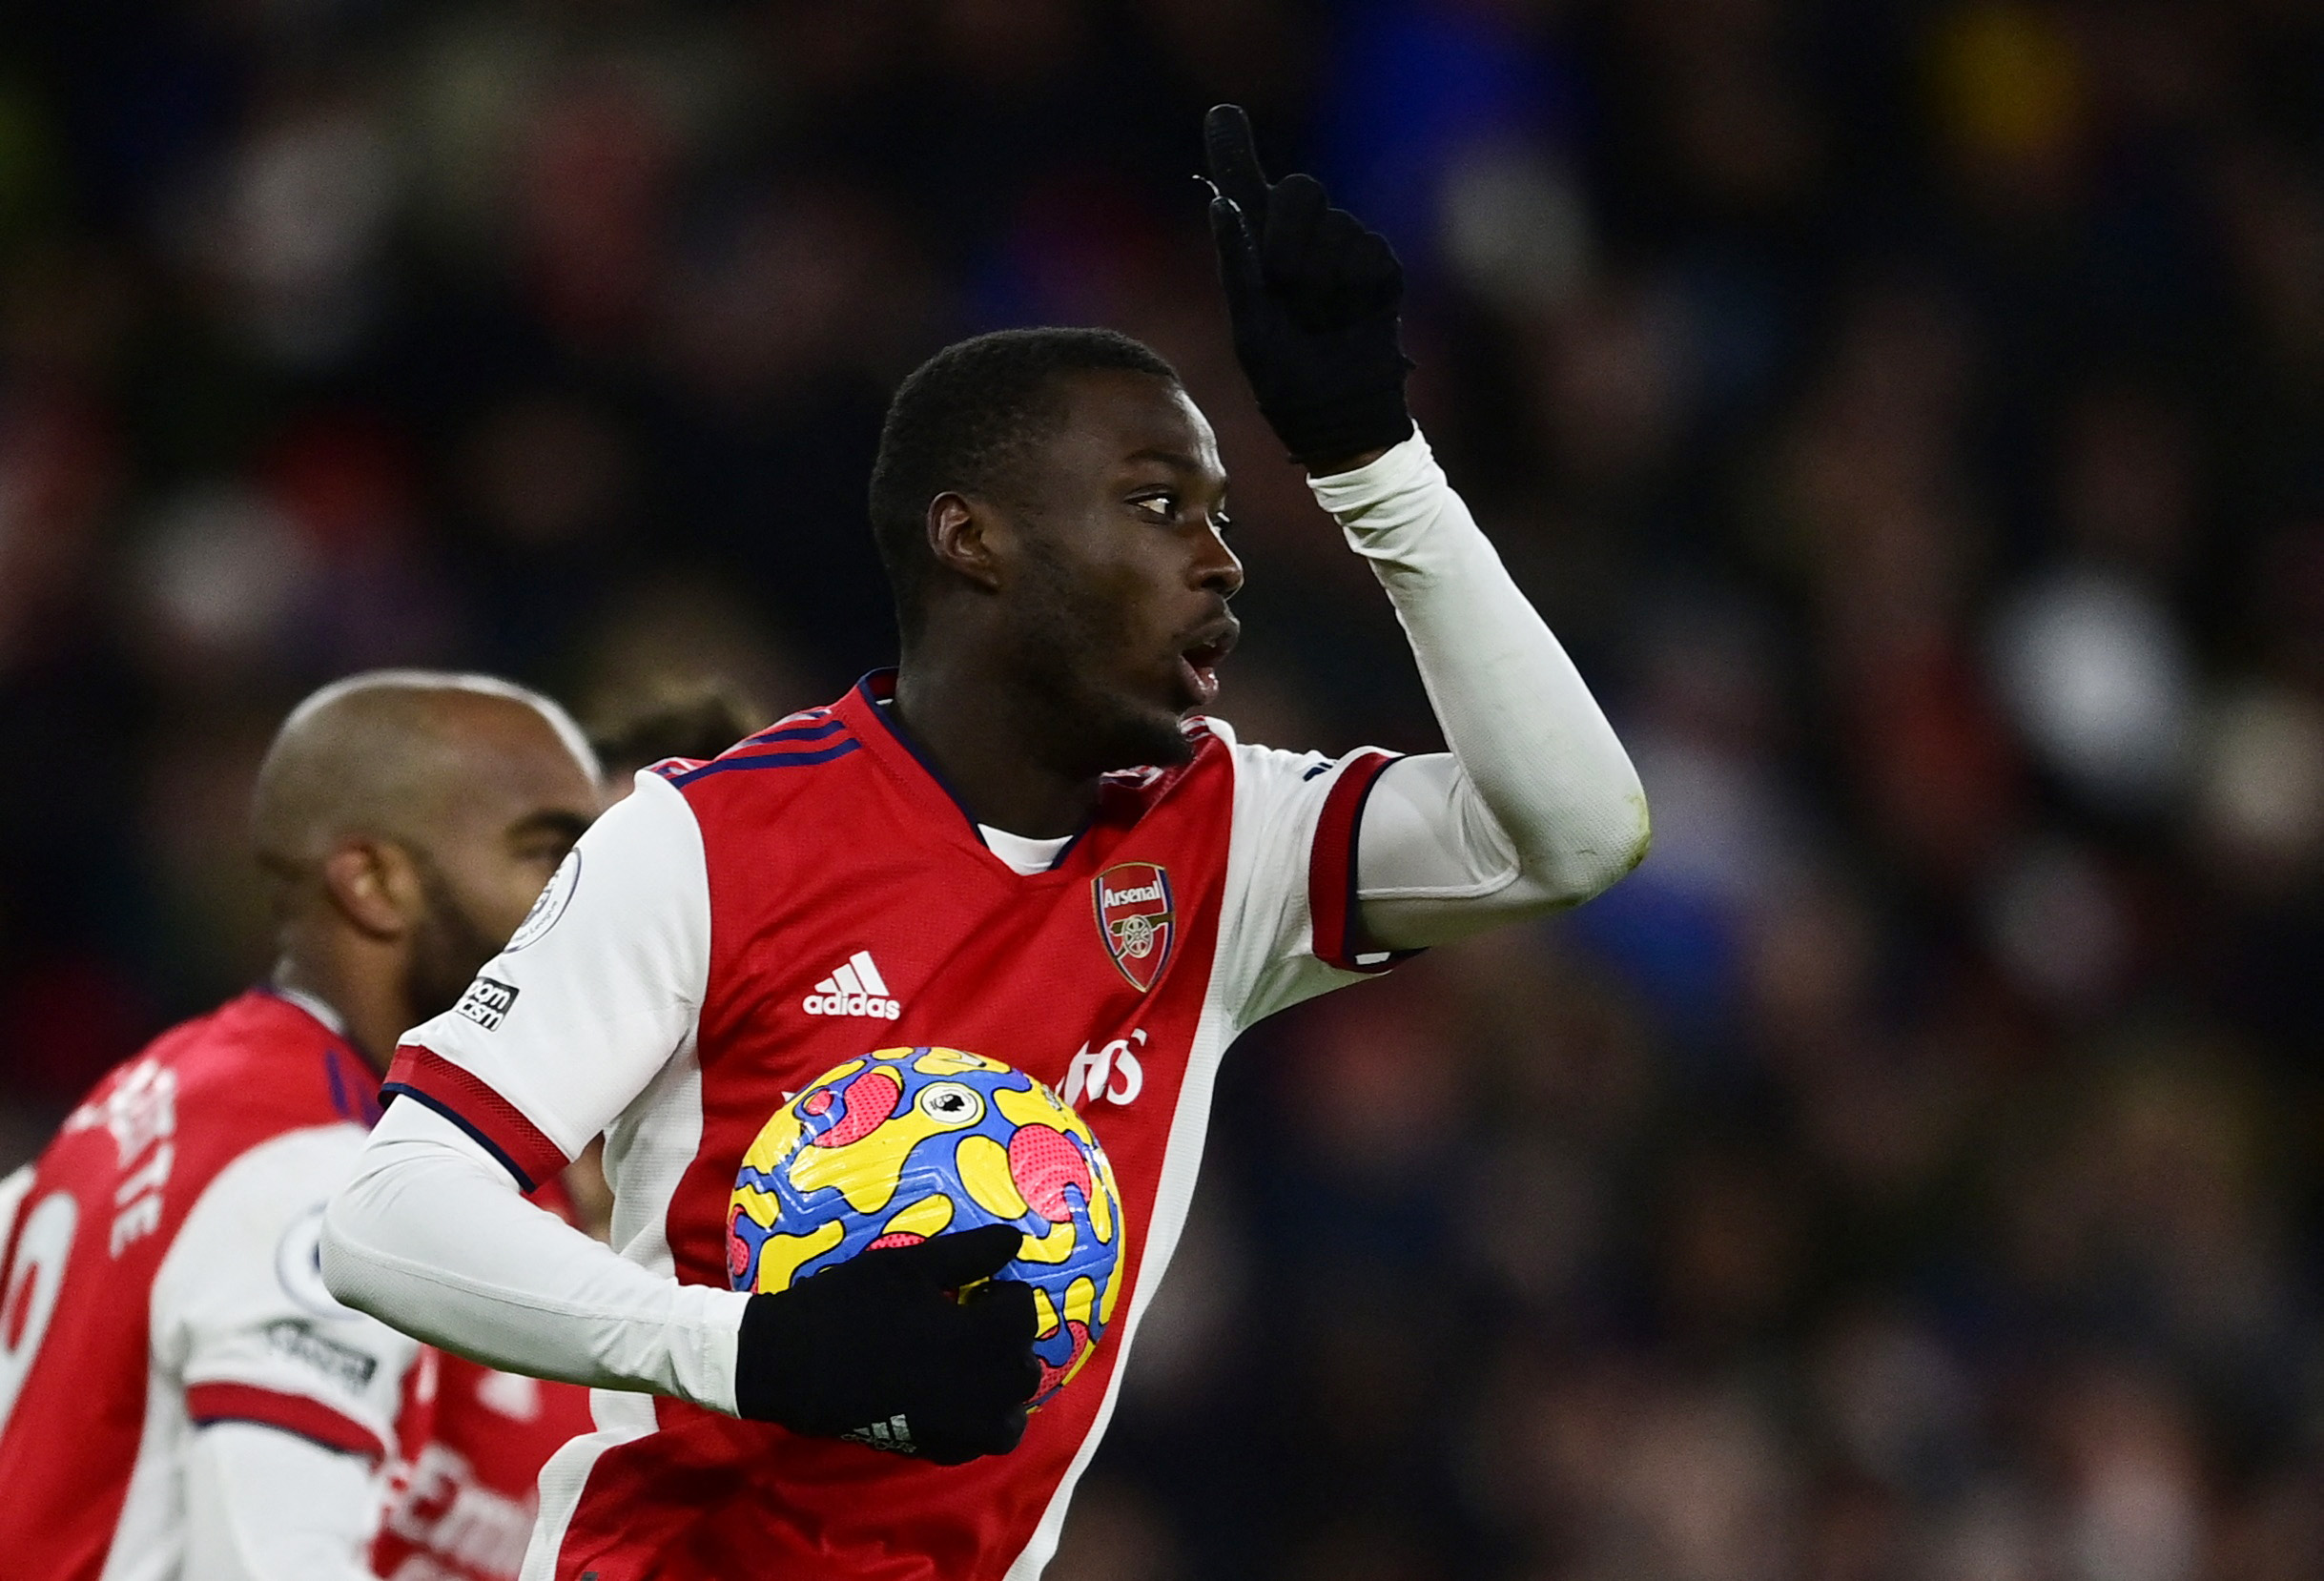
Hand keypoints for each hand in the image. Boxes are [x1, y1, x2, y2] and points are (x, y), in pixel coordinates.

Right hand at [733, 1223, 1038, 1464]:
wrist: (791, 1361)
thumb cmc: (850, 1304)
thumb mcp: (909, 1266)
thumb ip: (970, 1254)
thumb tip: (1016, 1238)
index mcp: (978, 1339)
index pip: (1024, 1313)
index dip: (1004, 1295)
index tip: (976, 1290)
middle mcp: (979, 1389)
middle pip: (1024, 1366)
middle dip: (1007, 1341)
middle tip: (972, 1323)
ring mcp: (957, 1427)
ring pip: (1010, 1415)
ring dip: (1002, 1389)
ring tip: (971, 1363)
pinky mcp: (933, 1448)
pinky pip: (978, 1442)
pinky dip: (979, 1422)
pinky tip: (952, 1396)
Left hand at [1204, 103, 1414, 469]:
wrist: (1341, 415)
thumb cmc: (1287, 381)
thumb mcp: (1250, 325)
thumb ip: (1237, 262)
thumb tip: (1222, 202)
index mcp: (1260, 252)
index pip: (1245, 187)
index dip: (1233, 148)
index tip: (1222, 113)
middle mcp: (1303, 240)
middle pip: (1298, 189)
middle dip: (1287, 236)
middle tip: (1287, 287)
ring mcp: (1346, 248)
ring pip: (1332, 225)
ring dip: (1320, 277)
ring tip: (1322, 319)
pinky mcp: (1381, 265)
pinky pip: (1365, 251)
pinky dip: (1352, 289)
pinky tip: (1351, 319)